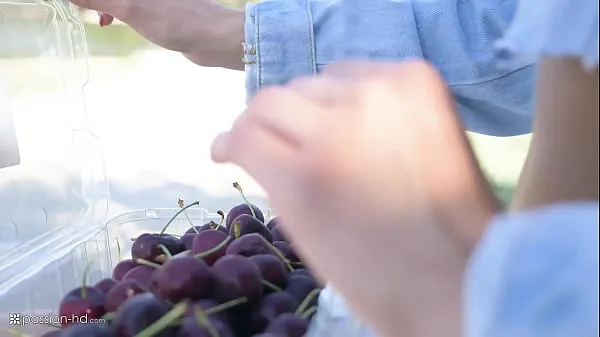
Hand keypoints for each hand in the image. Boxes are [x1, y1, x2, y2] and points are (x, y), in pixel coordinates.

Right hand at [72, 0, 244, 68]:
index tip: (77, 5)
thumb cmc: (178, 20)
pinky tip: (112, 21)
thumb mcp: (131, 8)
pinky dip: (117, 9)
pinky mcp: (161, 6)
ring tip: (99, 19)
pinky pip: (130, 3)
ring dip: (105, 4)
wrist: (216, 39)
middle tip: (81, 10)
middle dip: (96, 1)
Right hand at [211, 60, 498, 336]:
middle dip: (266, 125)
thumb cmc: (376, 276)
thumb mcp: (303, 233)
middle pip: (272, 99)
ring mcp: (382, 95)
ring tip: (330, 136)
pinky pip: (360, 73)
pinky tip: (364, 123)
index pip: (242, 132)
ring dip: (312, 109)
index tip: (230, 150)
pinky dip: (352, 95)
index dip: (230, 142)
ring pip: (315, 81)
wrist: (460, 275)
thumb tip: (246, 145)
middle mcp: (338, 125)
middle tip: (280, 145)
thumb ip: (272, 179)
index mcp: (303, 177)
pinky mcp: (418, 81)